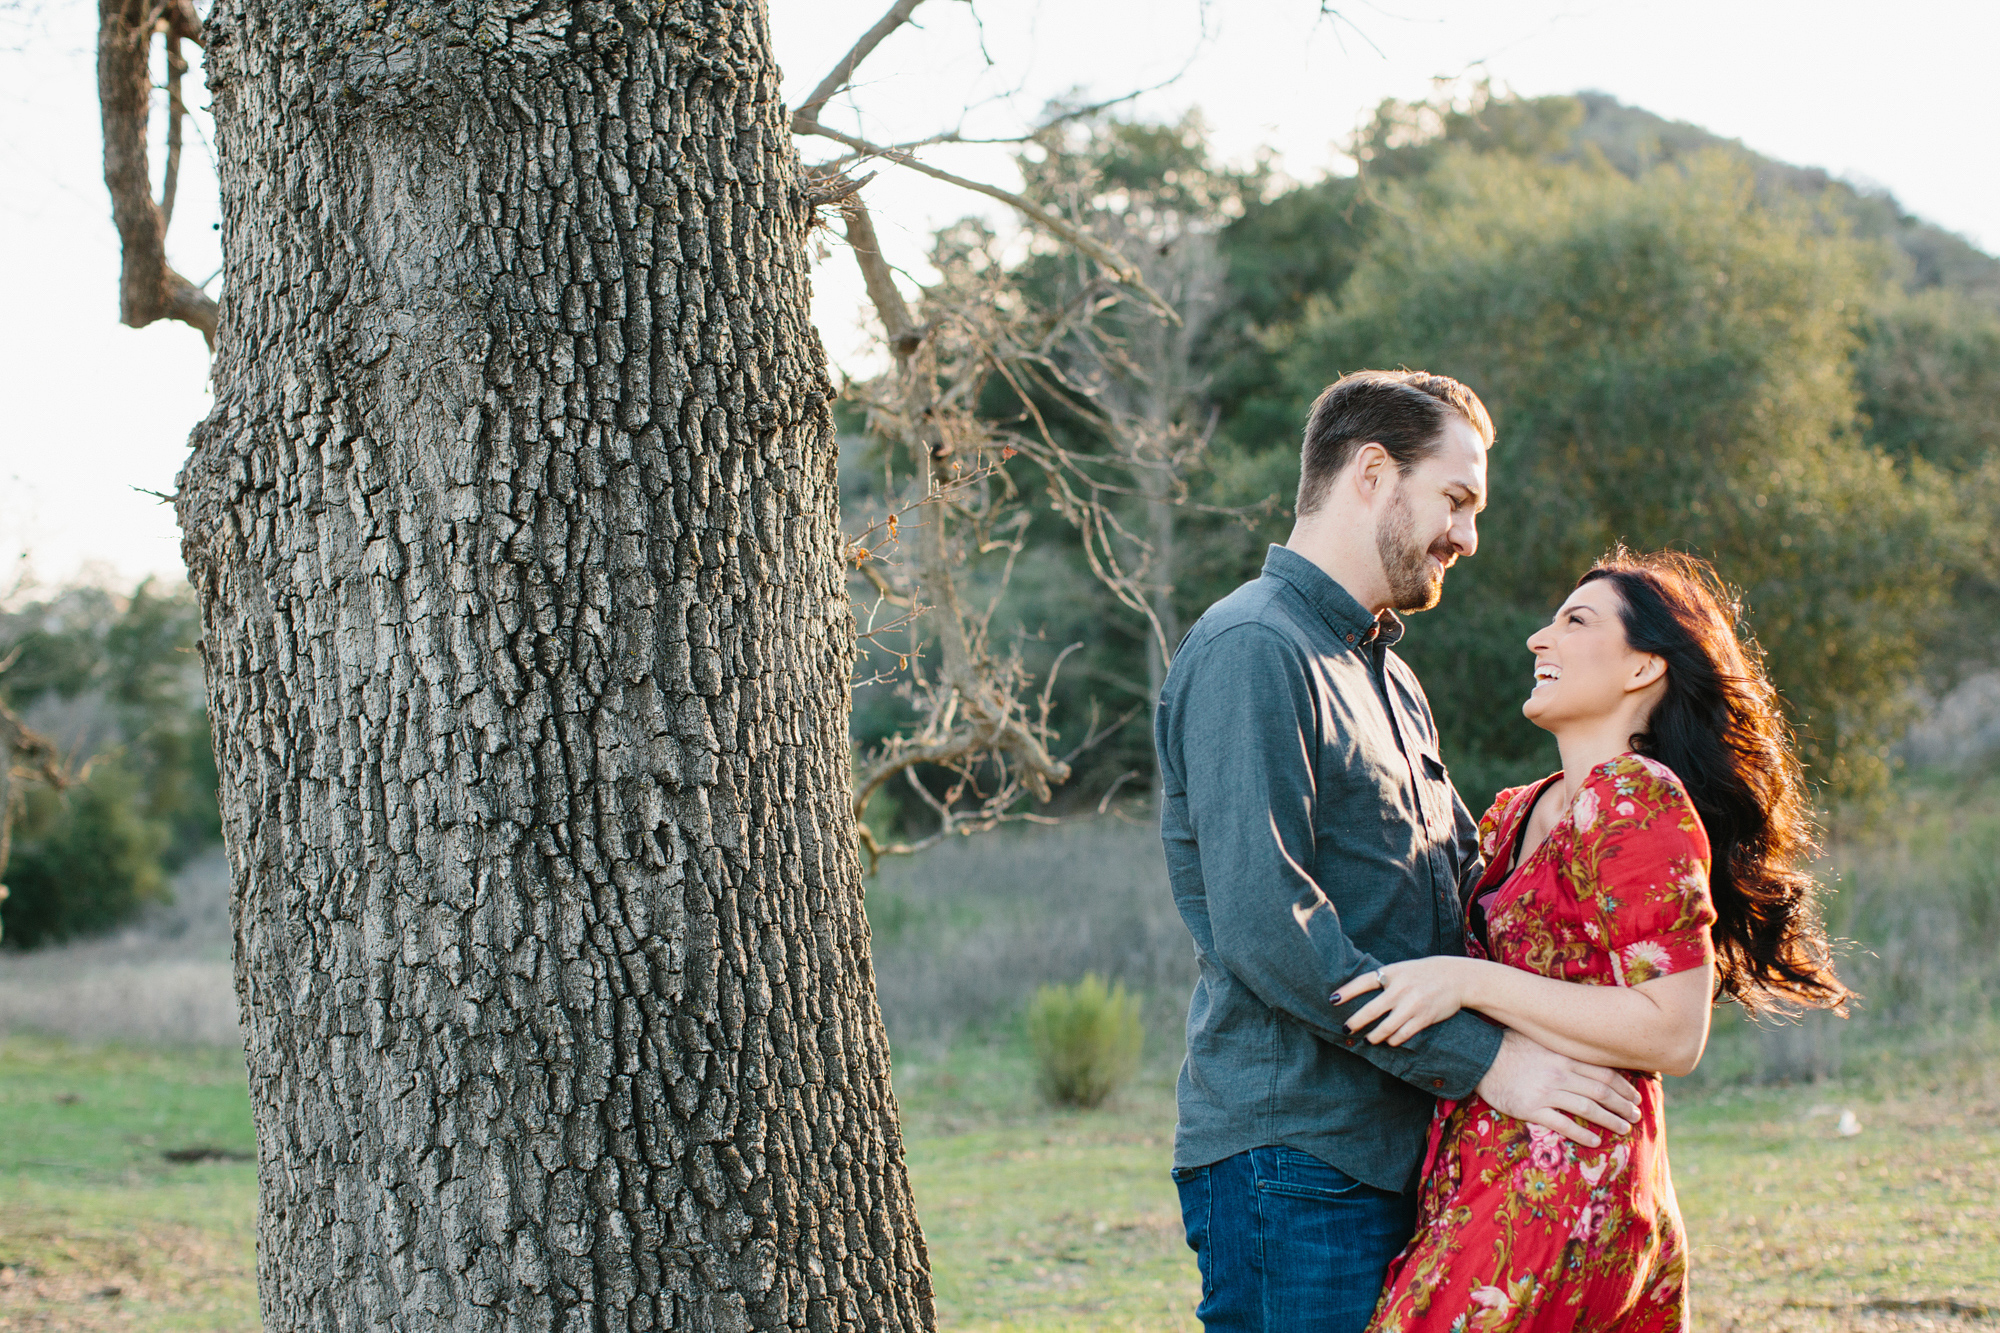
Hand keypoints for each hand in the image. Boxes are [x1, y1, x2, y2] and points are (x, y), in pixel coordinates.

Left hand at [1334, 956, 1478, 1046]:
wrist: (1457, 978)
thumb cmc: (1424, 973)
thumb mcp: (1403, 969)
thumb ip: (1385, 979)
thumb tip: (1359, 994)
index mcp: (1393, 973)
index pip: (1364, 982)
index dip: (1347, 992)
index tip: (1332, 1000)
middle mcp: (1401, 989)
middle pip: (1371, 1010)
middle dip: (1355, 1022)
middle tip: (1345, 1029)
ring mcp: (1412, 1005)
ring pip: (1386, 1028)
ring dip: (1374, 1036)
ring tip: (1368, 1039)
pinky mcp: (1423, 1018)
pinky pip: (1402, 1035)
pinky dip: (1393, 1040)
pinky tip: (1389, 1041)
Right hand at [1475, 1029, 1640, 1147]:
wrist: (1479, 1057)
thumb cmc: (1508, 1044)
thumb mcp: (1539, 1037)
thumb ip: (1563, 1045)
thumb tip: (1588, 1046)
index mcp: (1564, 1055)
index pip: (1604, 1072)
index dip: (1624, 1086)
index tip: (1635, 1096)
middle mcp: (1560, 1073)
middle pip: (1602, 1091)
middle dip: (1623, 1105)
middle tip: (1636, 1116)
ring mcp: (1546, 1091)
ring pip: (1588, 1108)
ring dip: (1610, 1120)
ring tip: (1624, 1129)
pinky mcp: (1531, 1108)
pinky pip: (1562, 1124)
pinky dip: (1582, 1133)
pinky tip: (1594, 1141)